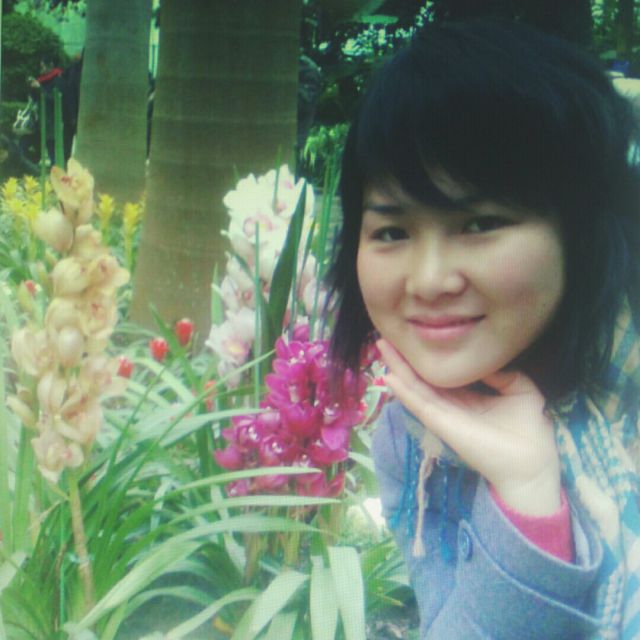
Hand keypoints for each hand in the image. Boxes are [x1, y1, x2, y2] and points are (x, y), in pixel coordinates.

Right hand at [377, 339, 560, 515]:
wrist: (533, 462)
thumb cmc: (530, 430)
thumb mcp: (521, 390)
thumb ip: (502, 373)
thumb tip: (483, 361)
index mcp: (468, 398)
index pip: (440, 376)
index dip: (425, 359)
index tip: (412, 339)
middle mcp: (451, 405)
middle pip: (420, 379)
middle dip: (403, 359)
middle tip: (385, 338)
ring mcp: (443, 415)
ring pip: (414, 388)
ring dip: (397, 368)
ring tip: (382, 347)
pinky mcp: (442, 425)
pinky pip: (419, 404)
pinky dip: (403, 391)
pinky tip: (390, 376)